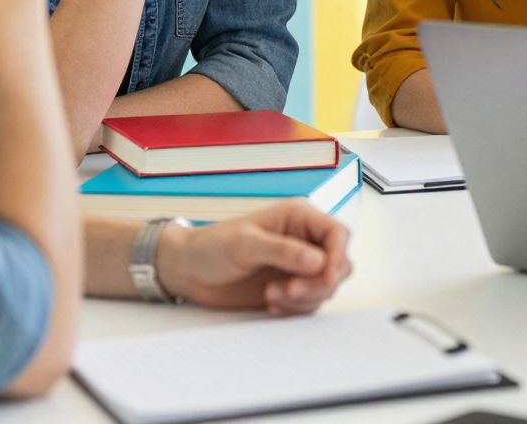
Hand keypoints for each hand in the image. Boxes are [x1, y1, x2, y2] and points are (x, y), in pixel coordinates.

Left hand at [156, 201, 352, 313]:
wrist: (188, 271)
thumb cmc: (211, 246)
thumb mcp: (245, 243)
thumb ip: (283, 250)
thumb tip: (318, 260)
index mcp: (299, 218)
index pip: (337, 234)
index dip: (337, 256)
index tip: (325, 277)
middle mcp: (304, 241)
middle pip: (338, 263)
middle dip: (319, 283)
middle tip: (289, 291)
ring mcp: (298, 267)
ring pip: (325, 287)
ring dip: (303, 298)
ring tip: (272, 295)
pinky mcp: (290, 288)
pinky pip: (309, 303)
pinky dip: (294, 309)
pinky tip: (271, 304)